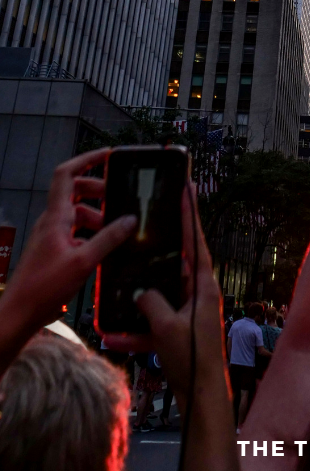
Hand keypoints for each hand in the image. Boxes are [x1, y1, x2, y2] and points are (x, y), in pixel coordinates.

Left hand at [0, 148, 135, 336]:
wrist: (19, 314)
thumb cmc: (45, 288)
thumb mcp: (83, 262)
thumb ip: (108, 239)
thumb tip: (130, 219)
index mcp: (56, 217)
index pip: (66, 174)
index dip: (86, 160)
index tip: (108, 156)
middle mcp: (51, 221)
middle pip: (74, 191)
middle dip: (98, 190)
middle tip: (119, 197)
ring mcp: (50, 236)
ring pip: (75, 213)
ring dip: (96, 215)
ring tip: (116, 228)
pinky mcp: (52, 251)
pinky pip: (73, 231)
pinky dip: (89, 233)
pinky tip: (103, 249)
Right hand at [103, 182, 225, 409]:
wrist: (201, 398)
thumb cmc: (192, 358)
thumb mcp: (167, 327)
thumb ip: (151, 303)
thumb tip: (139, 291)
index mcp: (203, 286)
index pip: (196, 240)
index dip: (191, 213)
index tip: (187, 186)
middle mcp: (198, 294)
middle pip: (178, 260)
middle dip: (163, 244)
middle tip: (150, 218)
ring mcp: (188, 312)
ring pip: (161, 292)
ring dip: (141, 292)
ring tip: (122, 275)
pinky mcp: (178, 331)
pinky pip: (153, 323)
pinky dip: (136, 330)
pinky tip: (112, 336)